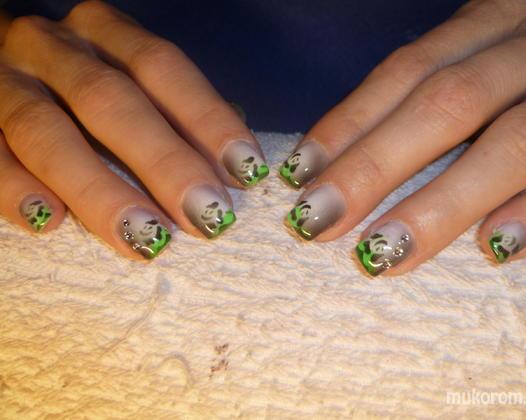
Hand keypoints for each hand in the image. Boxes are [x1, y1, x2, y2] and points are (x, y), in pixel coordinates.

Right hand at [0, 1, 268, 259]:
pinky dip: (12, 187)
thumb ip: (174, 112)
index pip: (162, 68)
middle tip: (206, 216)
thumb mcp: (126, 78)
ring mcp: (2, 82)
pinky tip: (49, 221)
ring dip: (99, 189)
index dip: (206, 118)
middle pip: (110, 100)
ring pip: (46, 131)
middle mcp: (52, 48)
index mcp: (102, 33)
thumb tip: (233, 163)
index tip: (245, 171)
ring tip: (145, 237)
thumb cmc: (78, 87)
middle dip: (163, 161)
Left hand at [281, 0, 525, 275]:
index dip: (349, 124)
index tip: (300, 176)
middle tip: (319, 221)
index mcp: (492, 22)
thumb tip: (337, 166)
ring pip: (515, 141)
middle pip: (449, 104)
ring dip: (443, 202)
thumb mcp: (476, 62)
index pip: (406, 71)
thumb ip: (424, 98)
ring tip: (384, 252)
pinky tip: (493, 246)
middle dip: (376, 167)